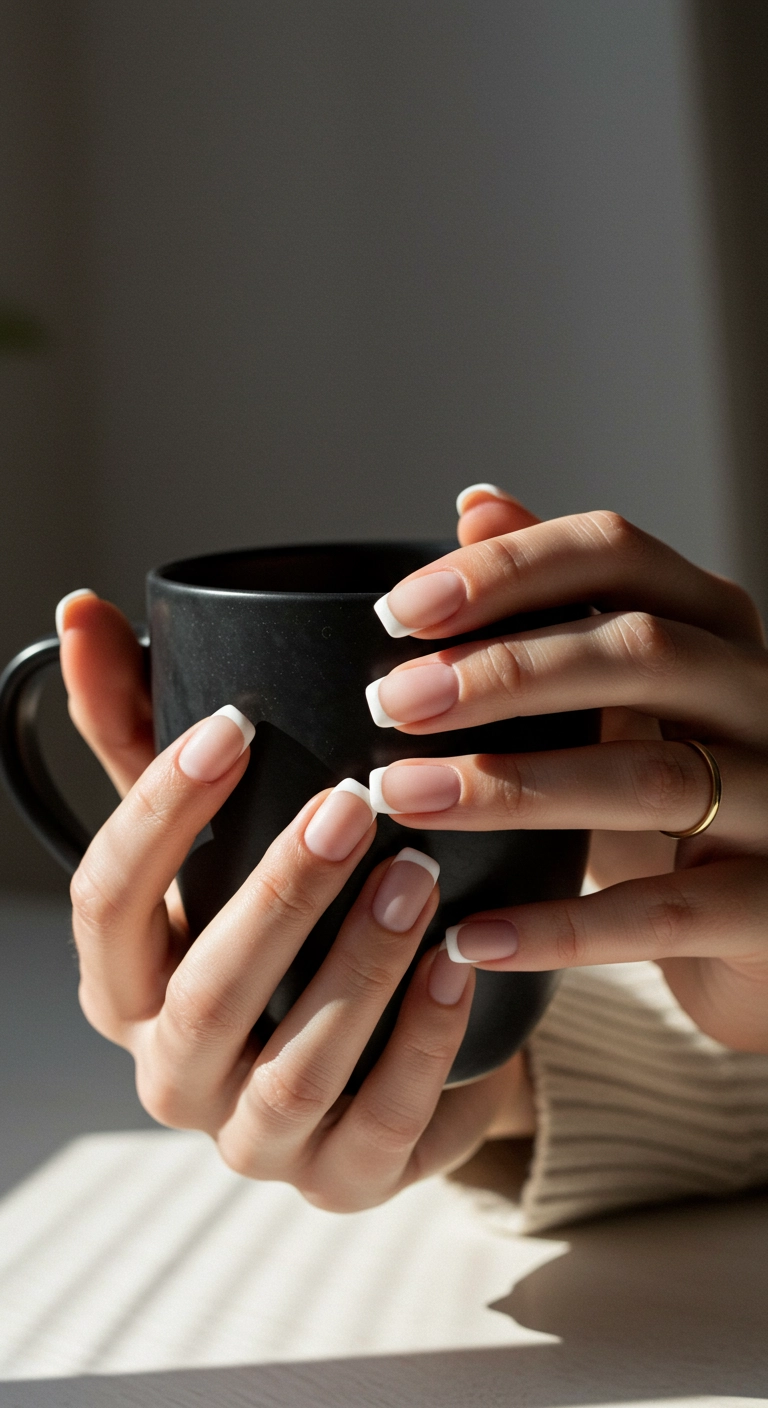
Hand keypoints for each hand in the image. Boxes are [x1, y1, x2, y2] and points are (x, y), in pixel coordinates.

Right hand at [57, 592, 533, 1210]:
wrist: (371, 1050)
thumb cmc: (279, 927)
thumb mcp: (212, 833)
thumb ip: (147, 736)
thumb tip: (84, 612)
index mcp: (124, 986)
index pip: (108, 903)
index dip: (158, 816)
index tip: (231, 728)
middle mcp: (171, 1071)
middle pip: (201, 991)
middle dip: (278, 894)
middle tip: (353, 802)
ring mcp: (254, 1137)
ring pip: (294, 1064)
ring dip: (358, 965)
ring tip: (417, 873)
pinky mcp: (346, 1176)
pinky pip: (382, 1119)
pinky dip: (422, 1040)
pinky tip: (460, 960)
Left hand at [367, 487, 767, 1054]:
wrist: (759, 924)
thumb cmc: (673, 791)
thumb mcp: (618, 693)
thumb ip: (556, 602)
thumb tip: (478, 505)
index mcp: (712, 624)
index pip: (615, 554)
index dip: (505, 571)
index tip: (399, 612)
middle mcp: (759, 694)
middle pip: (640, 652)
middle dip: (503, 672)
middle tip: (391, 704)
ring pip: (654, 779)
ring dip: (514, 788)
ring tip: (405, 801)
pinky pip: (668, 915)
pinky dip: (562, 928)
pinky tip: (470, 936)